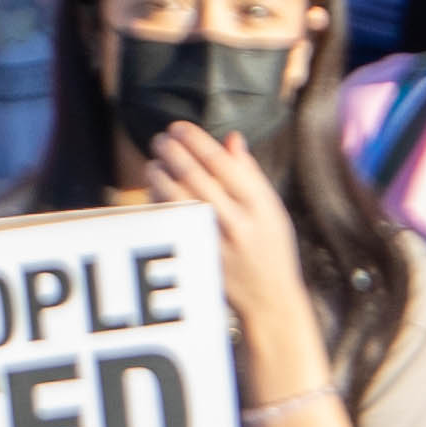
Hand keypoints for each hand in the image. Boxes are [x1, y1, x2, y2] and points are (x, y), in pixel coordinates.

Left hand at [142, 120, 326, 382]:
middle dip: (172, 153)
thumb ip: (250, 174)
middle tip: (159, 140)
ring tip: (153, 163)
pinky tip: (155, 192)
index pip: (222, 162)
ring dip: (160, 176)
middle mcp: (239, 221)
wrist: (269, 298)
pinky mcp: (200, 258)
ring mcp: (217, 242)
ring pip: (178, 199)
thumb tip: (231, 138)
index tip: (178, 128)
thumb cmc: (271, 247)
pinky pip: (173, 224)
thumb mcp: (272, 208)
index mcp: (260, 203)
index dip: (195, 140)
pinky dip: (161, 204)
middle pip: (195, 177)